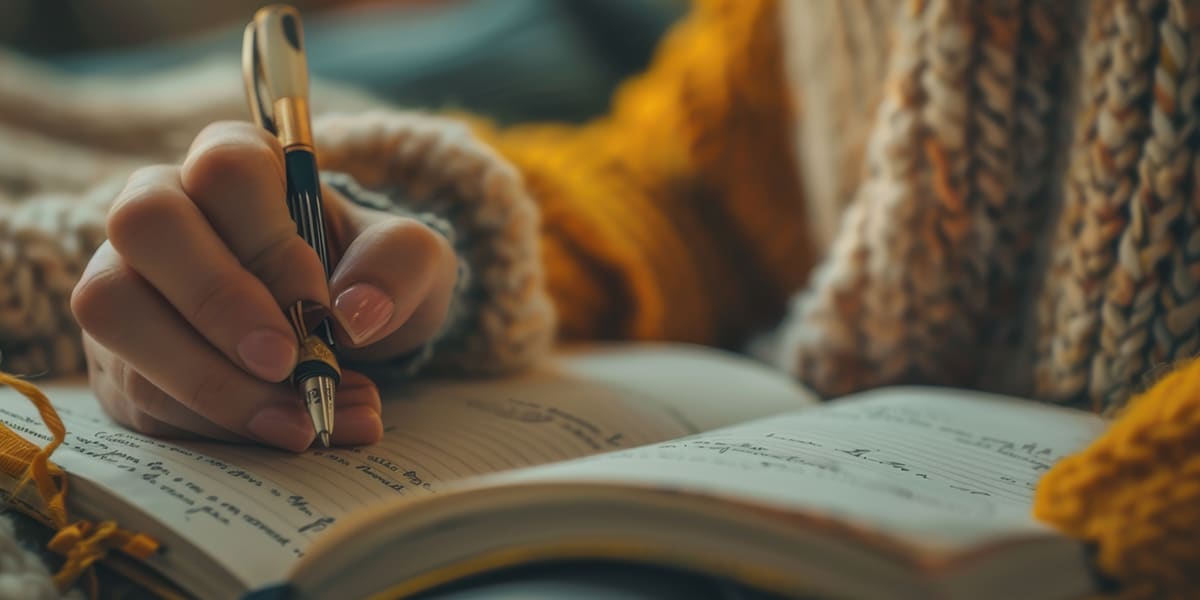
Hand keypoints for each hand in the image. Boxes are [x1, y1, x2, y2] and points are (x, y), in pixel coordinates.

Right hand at [71, 121, 458, 450]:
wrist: (340, 335)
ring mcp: (126, 279)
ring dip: (206, 379)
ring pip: (115, 310)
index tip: (320, 309)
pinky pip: (135, 387)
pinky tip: (281, 432)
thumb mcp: (411, 261)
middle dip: (216, 303)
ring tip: (296, 424)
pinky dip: (213, 424)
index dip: (271, 244)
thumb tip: (354, 313)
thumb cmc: (366, 277)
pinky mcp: (120, 357)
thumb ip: (399, 265)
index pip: (228, 171)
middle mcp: (165, 208)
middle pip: (144, 223)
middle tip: (285, 363)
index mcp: (238, 163)